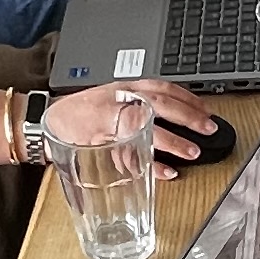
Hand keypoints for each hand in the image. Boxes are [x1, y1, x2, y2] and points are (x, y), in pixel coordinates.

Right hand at [51, 75, 224, 173]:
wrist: (50, 120)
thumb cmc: (84, 112)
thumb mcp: (115, 100)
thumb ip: (140, 109)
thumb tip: (173, 123)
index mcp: (126, 87)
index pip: (162, 86)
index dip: (187, 97)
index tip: (206, 109)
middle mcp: (119, 98)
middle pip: (159, 103)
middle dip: (187, 116)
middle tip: (208, 128)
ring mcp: (109, 117)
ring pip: (145, 125)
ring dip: (171, 140)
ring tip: (192, 151)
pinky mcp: (99, 139)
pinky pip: (128, 152)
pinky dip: (148, 163)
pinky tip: (166, 171)